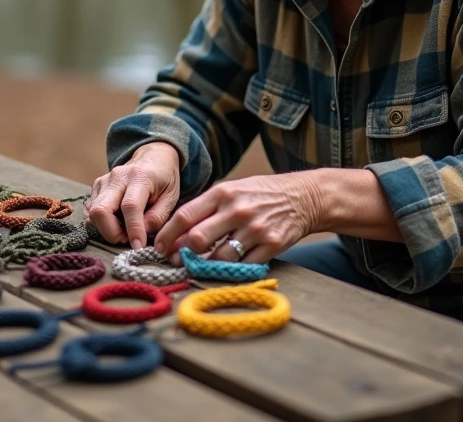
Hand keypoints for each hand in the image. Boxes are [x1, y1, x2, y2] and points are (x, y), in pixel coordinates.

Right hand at [85, 143, 180, 249]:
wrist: (152, 157)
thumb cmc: (164, 179)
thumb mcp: (171, 197)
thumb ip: (157, 217)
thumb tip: (141, 234)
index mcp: (140, 177)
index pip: (130, 206)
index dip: (133, 229)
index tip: (138, 246)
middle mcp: (117, 177)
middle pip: (101, 211)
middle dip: (111, 233)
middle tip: (127, 238)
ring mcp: (103, 180)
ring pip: (93, 213)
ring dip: (107, 229)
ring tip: (124, 228)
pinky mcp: (96, 186)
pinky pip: (91, 211)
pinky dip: (101, 222)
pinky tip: (116, 221)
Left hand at [153, 172, 321, 264]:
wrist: (303, 197)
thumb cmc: (260, 194)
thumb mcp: (232, 191)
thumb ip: (206, 210)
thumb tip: (177, 237)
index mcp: (223, 192)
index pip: (185, 216)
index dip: (167, 236)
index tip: (159, 248)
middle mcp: (238, 210)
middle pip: (198, 239)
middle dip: (183, 254)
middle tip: (178, 261)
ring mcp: (255, 229)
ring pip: (219, 258)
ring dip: (206, 266)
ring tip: (203, 266)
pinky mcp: (272, 246)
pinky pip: (243, 267)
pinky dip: (231, 270)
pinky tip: (227, 267)